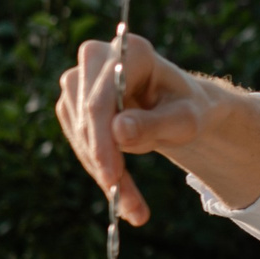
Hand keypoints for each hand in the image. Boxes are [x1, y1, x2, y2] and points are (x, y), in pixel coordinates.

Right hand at [54, 35, 259, 223]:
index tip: (111, 177)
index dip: (102, 140)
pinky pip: (79, 142)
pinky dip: (99, 169)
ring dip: (103, 172)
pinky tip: (121, 192)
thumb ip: (155, 124)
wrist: (179, 109)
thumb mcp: (185, 120)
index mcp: (130, 51)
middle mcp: (97, 58)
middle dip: (103, 163)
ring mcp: (79, 80)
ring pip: (80, 133)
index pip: (101, 99)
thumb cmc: (186, 109)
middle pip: (87, 117)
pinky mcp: (72, 104)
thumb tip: (118, 131)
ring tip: (133, 207)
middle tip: (127, 205)